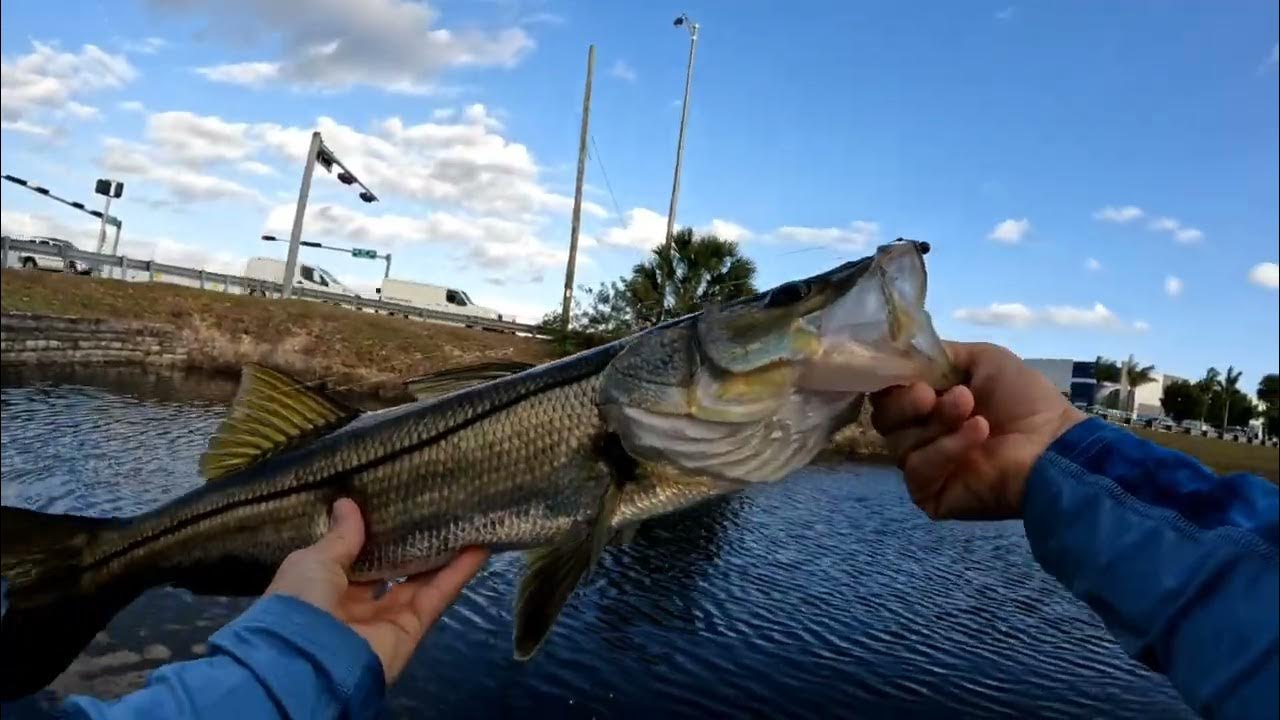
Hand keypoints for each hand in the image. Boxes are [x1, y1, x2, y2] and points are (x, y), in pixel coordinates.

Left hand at [264, 498, 488, 683]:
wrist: (311, 660)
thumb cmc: (301, 602)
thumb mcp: (312, 561)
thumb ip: (339, 537)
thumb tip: (348, 503)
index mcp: (322, 588)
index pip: (352, 558)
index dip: (371, 535)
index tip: (391, 505)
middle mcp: (354, 604)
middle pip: (390, 569)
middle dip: (409, 543)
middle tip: (432, 509)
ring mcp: (386, 618)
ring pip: (419, 580)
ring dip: (442, 554)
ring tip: (464, 521)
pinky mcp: (412, 628)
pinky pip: (436, 596)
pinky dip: (458, 573)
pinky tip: (478, 546)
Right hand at [870, 341, 1085, 519]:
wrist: (1054, 445)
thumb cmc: (1024, 401)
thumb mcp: (983, 359)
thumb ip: (940, 354)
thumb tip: (903, 352)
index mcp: (928, 405)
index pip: (886, 393)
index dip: (893, 381)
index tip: (912, 372)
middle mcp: (920, 435)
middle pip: (884, 418)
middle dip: (909, 402)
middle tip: (940, 396)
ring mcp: (924, 466)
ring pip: (898, 443)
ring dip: (938, 423)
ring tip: (978, 417)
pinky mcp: (929, 494)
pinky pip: (917, 469)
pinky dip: (946, 450)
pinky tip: (978, 435)